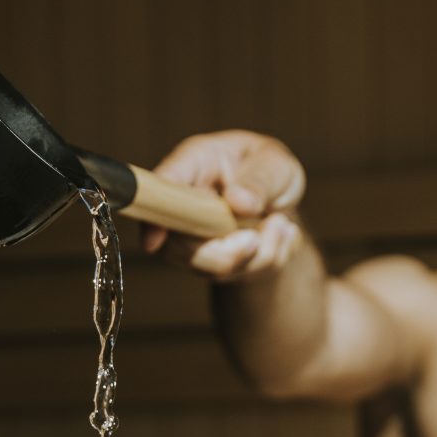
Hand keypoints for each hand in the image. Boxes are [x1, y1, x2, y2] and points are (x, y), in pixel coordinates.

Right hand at [143, 130, 307, 280]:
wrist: (282, 203)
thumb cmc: (270, 169)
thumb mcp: (274, 162)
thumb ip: (260, 179)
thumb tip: (238, 201)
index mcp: (193, 165)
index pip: (161, 189)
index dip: (154, 215)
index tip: (155, 241)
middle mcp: (184, 206)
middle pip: (180, 246)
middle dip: (228, 250)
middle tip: (270, 229)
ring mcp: (194, 240)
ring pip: (215, 267)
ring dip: (261, 251)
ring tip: (281, 222)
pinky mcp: (212, 264)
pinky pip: (242, 275)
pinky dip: (271, 258)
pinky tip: (280, 235)